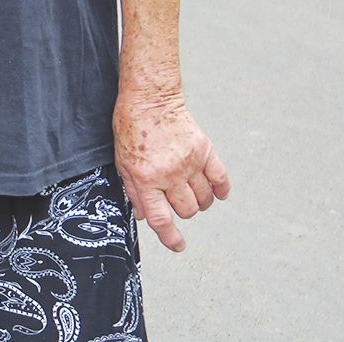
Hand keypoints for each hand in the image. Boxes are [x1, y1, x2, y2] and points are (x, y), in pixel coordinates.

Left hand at [112, 89, 230, 252]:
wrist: (149, 98)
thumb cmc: (130, 127)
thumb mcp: (121, 161)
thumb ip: (133, 190)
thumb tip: (144, 216)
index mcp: (145, 178)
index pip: (161, 219)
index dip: (170, 238)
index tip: (178, 245)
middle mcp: (169, 174)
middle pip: (186, 210)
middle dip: (183, 211)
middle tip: (176, 200)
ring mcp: (190, 163)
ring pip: (204, 199)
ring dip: (200, 202)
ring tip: (193, 194)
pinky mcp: (205, 151)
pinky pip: (221, 179)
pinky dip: (221, 190)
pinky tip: (216, 192)